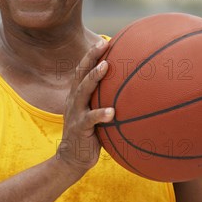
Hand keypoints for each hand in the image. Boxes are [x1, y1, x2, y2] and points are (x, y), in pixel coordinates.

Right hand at [56, 38, 114, 177]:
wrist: (72, 159)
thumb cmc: (89, 135)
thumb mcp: (95, 115)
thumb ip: (105, 102)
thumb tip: (130, 92)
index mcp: (77, 96)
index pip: (82, 71)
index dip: (91, 55)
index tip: (104, 41)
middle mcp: (74, 101)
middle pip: (80, 74)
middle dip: (90, 57)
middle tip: (103, 44)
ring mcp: (75, 114)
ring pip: (82, 92)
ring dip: (93, 78)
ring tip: (105, 66)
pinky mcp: (79, 129)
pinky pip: (89, 120)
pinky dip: (100, 115)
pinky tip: (112, 112)